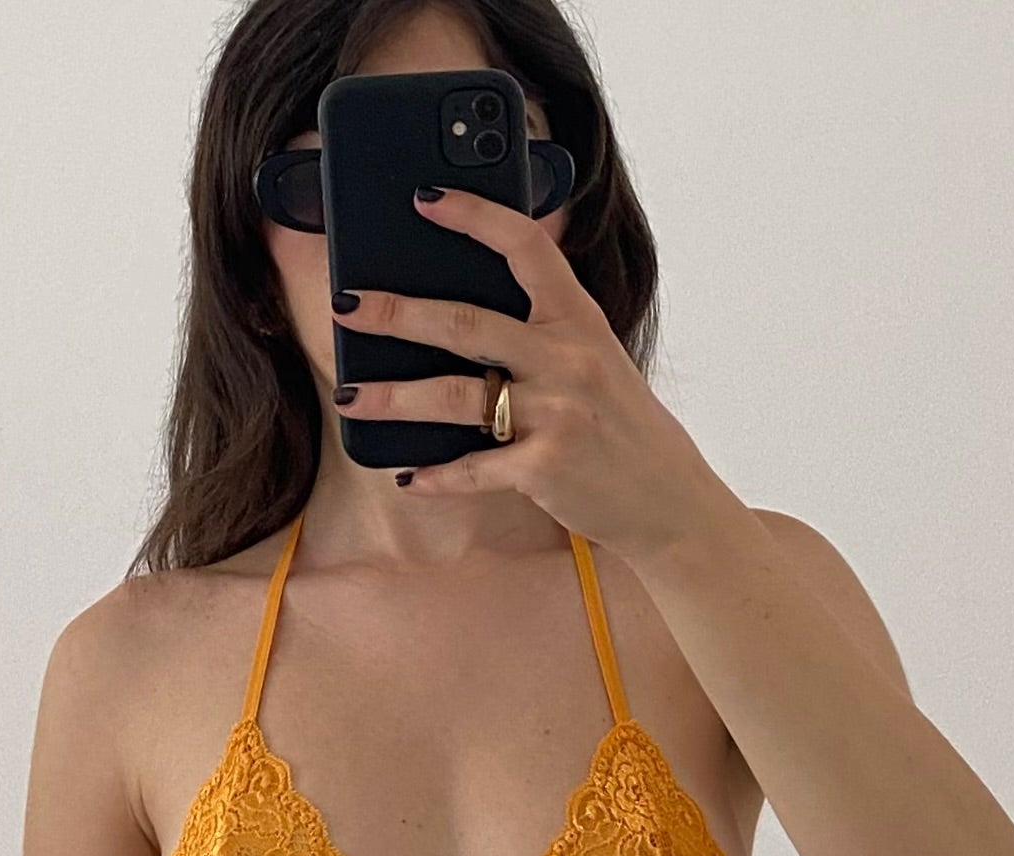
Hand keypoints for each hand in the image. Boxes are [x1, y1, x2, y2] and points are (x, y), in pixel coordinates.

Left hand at [330, 184, 714, 560]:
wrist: (667, 498)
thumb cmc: (622, 426)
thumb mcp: (597, 358)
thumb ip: (547, 328)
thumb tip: (474, 304)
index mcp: (578, 319)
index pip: (525, 247)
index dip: (474, 216)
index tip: (424, 199)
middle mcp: (567, 359)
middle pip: (465, 323)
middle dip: (396, 313)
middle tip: (346, 305)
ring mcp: (555, 414)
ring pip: (455, 397)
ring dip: (394, 398)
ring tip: (352, 396)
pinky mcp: (544, 469)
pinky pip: (473, 469)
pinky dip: (436, 475)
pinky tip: (407, 475)